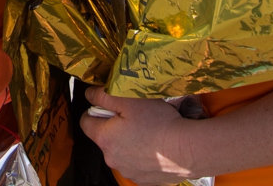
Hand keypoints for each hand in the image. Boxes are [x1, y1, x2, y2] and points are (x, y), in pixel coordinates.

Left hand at [80, 88, 196, 185]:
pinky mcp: (142, 179)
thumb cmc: (159, 123)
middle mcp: (111, 158)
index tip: (110, 106)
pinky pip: (136, 163)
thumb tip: (90, 94)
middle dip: (115, 127)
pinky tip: (156, 147)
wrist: (187, 150)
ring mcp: (127, 171)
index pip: (85, 122)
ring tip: (148, 132)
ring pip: (120, 151)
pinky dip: (142, 155)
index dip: (96, 110)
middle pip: (104, 137)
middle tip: (135, 116)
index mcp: (104, 138)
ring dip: (128, 142)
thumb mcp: (129, 100)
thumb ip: (104, 95)